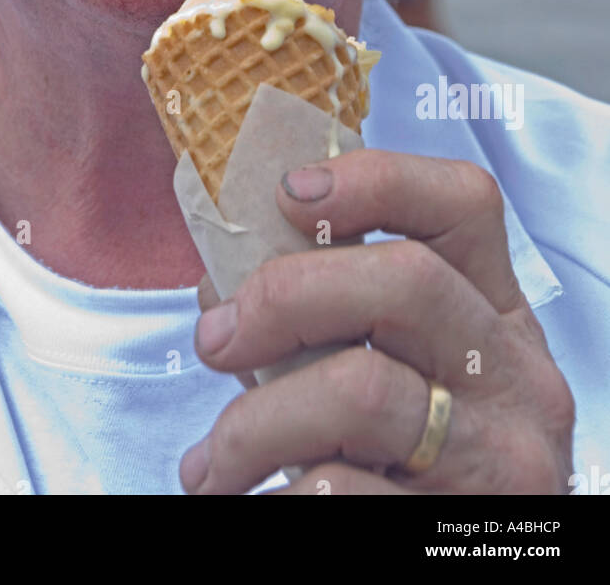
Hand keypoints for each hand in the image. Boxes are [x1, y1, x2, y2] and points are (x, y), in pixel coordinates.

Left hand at [181, 149, 574, 494]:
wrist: (465, 576)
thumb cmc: (410, 465)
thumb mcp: (401, 376)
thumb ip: (329, 321)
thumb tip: (220, 286)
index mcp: (497, 318)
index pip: (464, 205)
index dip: (374, 181)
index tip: (287, 193)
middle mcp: (514, 379)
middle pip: (407, 281)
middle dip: (285, 295)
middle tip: (215, 338)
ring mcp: (495, 459)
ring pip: (361, 391)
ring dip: (254, 421)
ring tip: (213, 463)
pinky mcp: (451, 531)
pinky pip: (338, 491)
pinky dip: (273, 497)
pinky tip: (254, 504)